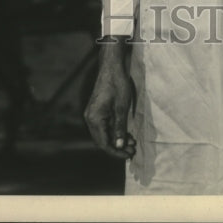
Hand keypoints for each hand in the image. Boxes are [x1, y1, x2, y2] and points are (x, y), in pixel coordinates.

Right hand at [83, 39, 135, 158]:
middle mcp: (90, 118)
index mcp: (94, 119)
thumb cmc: (118, 84)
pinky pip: (104, 126)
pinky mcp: (96, 110)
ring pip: (104, 134)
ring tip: (132, 143)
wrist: (112, 66)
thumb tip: (119, 146)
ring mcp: (92, 114)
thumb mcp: (121, 107)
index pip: (104, 143)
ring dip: (117, 140)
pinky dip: (114, 131)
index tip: (129, 156)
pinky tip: (126, 133)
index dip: (117, 152)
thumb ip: (119, 127)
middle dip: (118, 147)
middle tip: (133, 150)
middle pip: (103, 141)